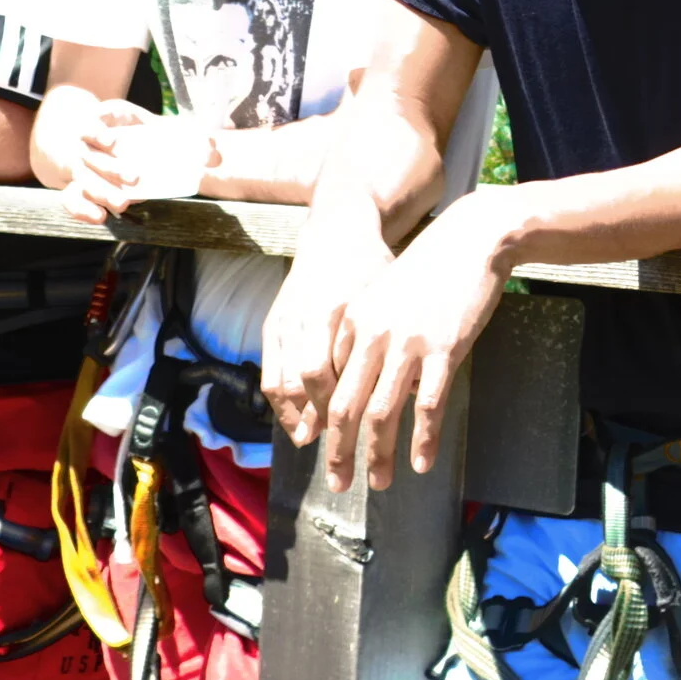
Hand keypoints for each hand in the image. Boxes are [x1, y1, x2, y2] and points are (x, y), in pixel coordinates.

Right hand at [64, 104, 213, 223]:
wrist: (112, 142)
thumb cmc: (142, 133)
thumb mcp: (166, 129)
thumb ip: (194, 141)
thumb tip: (216, 155)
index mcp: (109, 119)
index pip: (97, 120)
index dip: (99, 130)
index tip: (110, 141)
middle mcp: (90, 142)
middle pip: (90, 155)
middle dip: (110, 168)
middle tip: (134, 179)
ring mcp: (82, 165)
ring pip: (81, 178)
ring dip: (100, 191)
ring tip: (123, 204)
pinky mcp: (79, 187)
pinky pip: (71, 199)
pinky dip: (82, 209)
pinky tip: (99, 218)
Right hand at [262, 219, 396, 446]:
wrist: (335, 232)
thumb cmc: (372, 266)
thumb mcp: (388, 296)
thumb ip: (394, 338)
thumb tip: (410, 390)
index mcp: (334, 309)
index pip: (325, 371)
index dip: (339, 405)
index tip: (360, 431)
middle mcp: (303, 317)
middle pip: (302, 383)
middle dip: (319, 421)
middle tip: (337, 447)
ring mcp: (283, 322)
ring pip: (281, 383)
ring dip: (296, 417)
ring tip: (313, 442)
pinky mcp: (272, 325)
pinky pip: (270, 373)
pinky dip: (282, 402)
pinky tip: (298, 421)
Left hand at [320, 192, 516, 491]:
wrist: (472, 239)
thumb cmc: (429, 268)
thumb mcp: (384, 295)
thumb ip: (367, 334)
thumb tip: (363, 379)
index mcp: (353, 323)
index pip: (327, 385)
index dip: (324, 423)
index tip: (327, 448)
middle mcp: (373, 336)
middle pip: (345, 407)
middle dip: (340, 452)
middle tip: (341, 483)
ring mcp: (408, 344)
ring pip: (383, 413)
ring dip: (379, 455)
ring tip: (380, 482)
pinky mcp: (444, 349)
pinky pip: (428, 406)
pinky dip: (422, 440)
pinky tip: (422, 462)